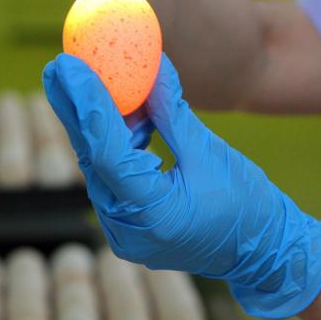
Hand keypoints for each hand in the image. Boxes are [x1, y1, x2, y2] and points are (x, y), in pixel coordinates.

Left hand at [42, 53, 320, 318]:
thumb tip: (151, 68)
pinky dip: (114, 143)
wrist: (264, 253)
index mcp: (153, 214)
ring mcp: (126, 232)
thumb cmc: (248, 205)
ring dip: (93, 123)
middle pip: (92, 158)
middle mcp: (128, 229)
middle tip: (56, 66)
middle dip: (74, 108)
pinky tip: (120, 112)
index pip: (107, 152)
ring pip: (99, 166)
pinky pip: (112, 177)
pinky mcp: (131, 225)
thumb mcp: (210, 153)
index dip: (87, 104)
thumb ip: (172, 113)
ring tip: (81, 78)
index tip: (68, 65)